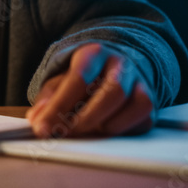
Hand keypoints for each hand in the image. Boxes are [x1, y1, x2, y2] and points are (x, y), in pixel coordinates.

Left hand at [26, 43, 155, 138]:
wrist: (115, 64)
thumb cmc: (83, 76)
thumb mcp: (60, 78)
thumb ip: (48, 98)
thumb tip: (37, 120)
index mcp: (93, 53)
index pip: (78, 78)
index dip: (60, 106)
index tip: (43, 128)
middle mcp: (121, 64)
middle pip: (112, 92)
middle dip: (86, 119)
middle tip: (65, 134)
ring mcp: (140, 81)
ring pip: (134, 105)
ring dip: (106, 126)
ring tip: (84, 132)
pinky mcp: (150, 100)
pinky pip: (143, 120)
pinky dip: (123, 130)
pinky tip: (104, 131)